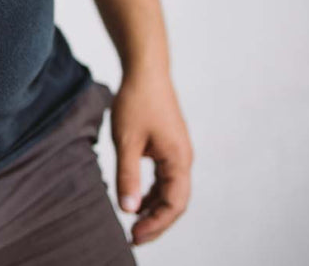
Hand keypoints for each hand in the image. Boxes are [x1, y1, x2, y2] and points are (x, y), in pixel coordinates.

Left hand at [111, 69, 192, 244]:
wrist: (146, 71)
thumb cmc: (136, 102)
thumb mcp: (126, 141)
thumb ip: (127, 176)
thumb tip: (128, 210)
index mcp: (178, 159)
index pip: (174, 203)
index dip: (156, 223)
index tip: (134, 235)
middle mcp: (183, 158)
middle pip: (176, 201)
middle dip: (157, 222)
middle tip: (134, 237)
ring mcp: (178, 152)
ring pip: (171, 191)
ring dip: (154, 208)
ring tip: (134, 224)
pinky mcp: (169, 147)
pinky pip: (166, 178)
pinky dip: (153, 193)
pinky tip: (137, 200)